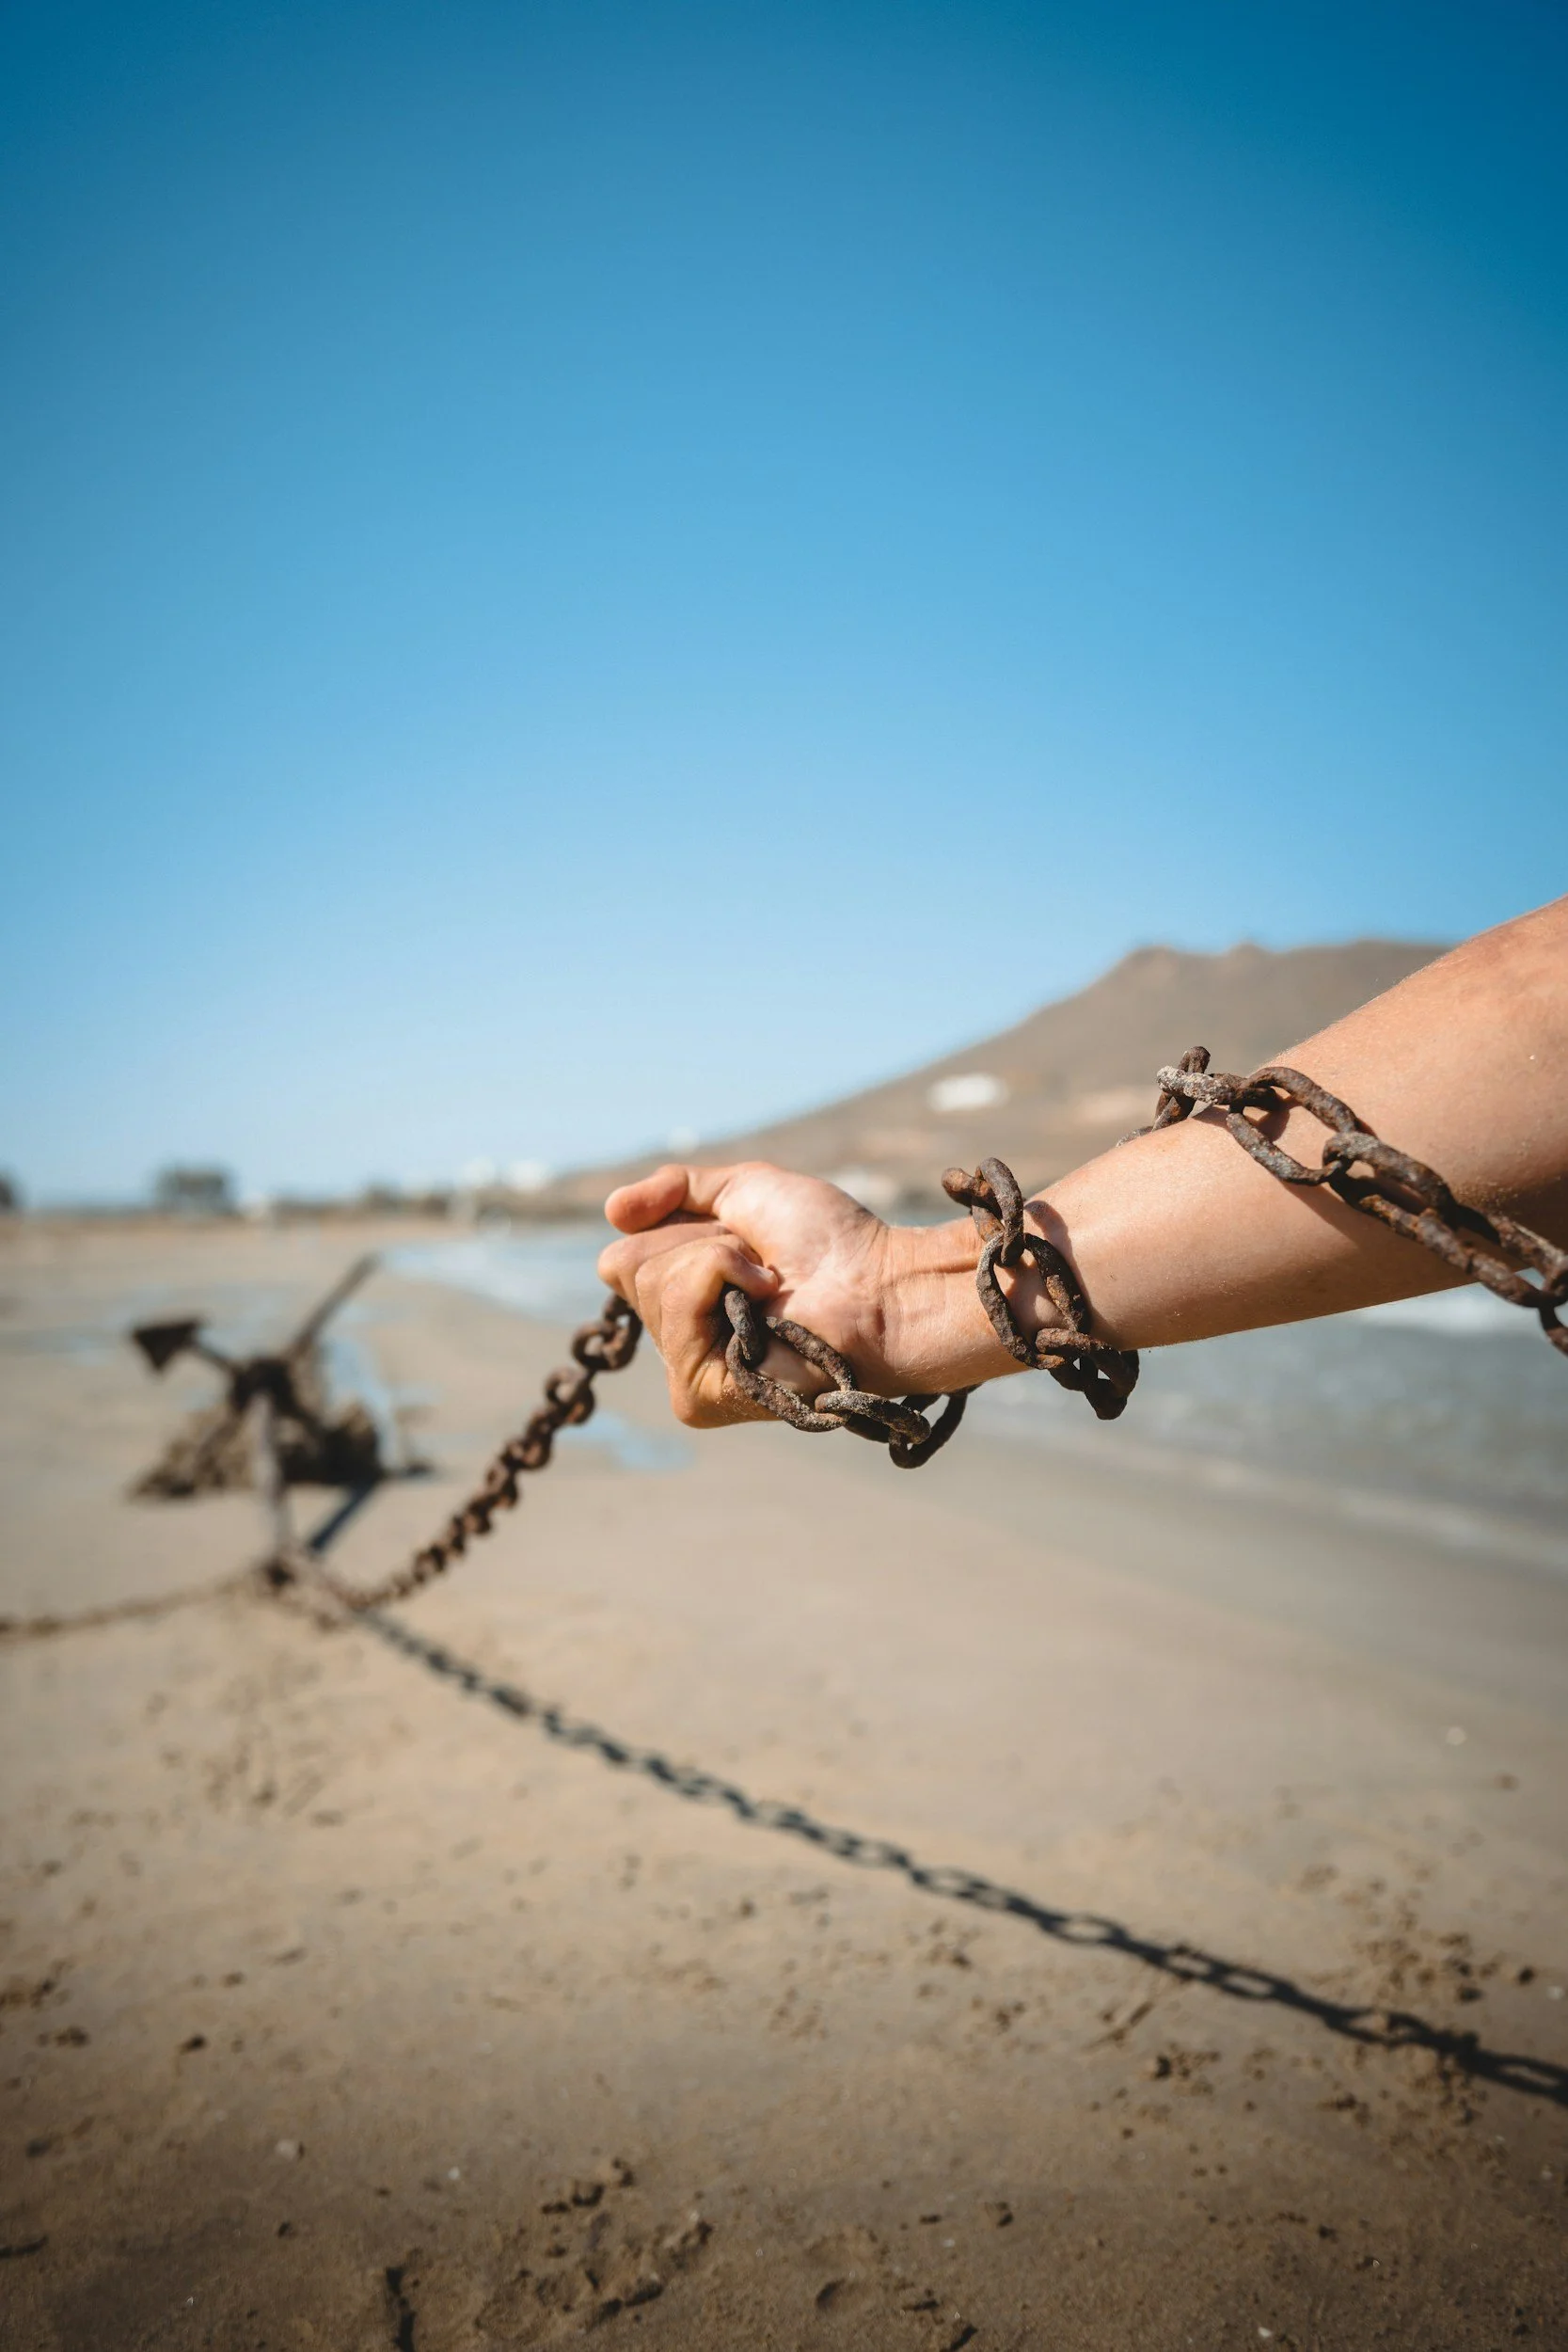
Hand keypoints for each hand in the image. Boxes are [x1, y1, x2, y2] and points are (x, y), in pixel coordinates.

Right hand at [597, 1162, 983, 1427]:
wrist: (877, 1282)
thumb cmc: (828, 1241)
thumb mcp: (742, 1190)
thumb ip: (674, 1189)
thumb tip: (611, 1209)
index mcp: (684, 1299)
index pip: (621, 1256)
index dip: (680, 1228)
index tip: (744, 1239)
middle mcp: (678, 1338)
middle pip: (624, 1266)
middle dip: (696, 1242)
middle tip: (760, 1264)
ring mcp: (687, 1370)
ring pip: (647, 1283)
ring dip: (717, 1260)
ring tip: (769, 1286)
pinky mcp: (701, 1395)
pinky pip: (675, 1309)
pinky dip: (719, 1282)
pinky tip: (764, 1310)